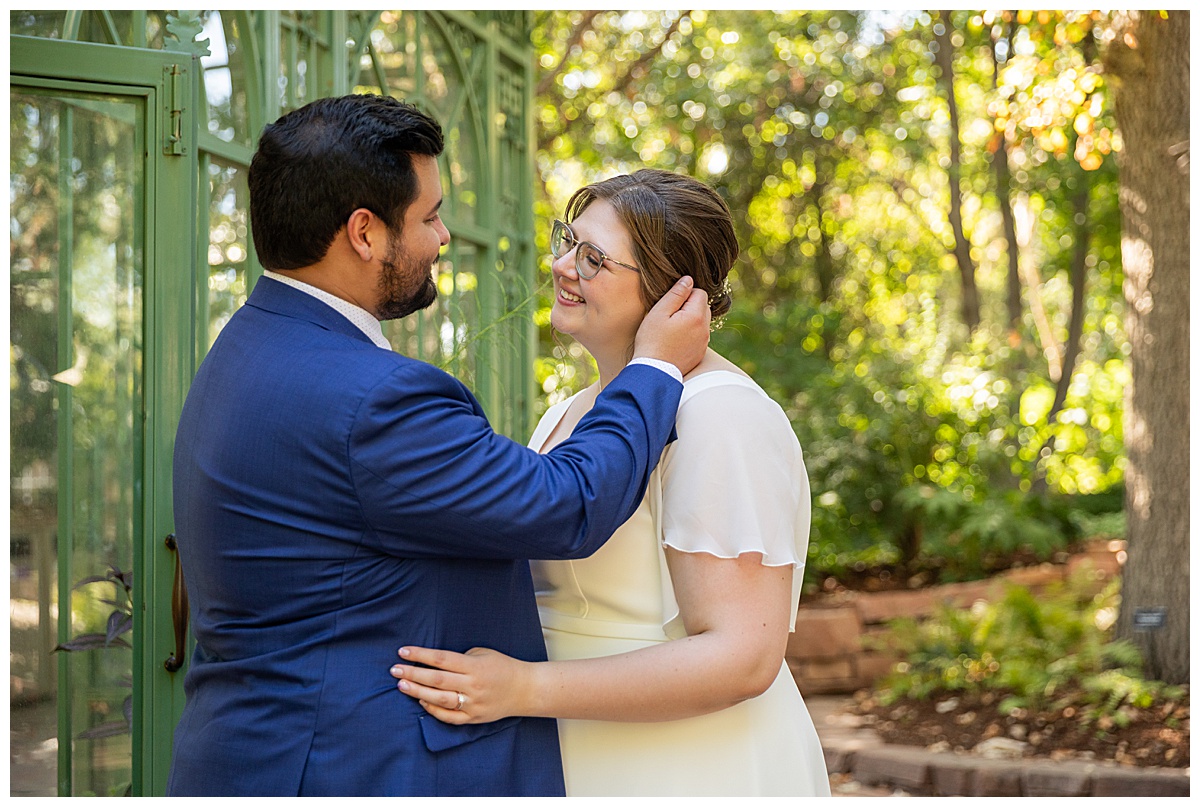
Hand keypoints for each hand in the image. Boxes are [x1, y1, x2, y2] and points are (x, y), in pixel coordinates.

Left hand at [390, 645, 531, 724]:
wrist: (525, 690)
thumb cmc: (502, 667)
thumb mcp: (483, 653)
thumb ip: (460, 659)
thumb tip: (435, 664)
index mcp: (474, 666)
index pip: (441, 659)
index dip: (420, 655)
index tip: (403, 651)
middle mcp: (472, 685)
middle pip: (436, 680)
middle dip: (412, 674)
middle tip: (394, 670)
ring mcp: (472, 703)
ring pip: (439, 699)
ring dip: (417, 692)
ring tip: (401, 685)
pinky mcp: (473, 718)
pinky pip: (448, 716)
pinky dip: (432, 709)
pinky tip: (421, 701)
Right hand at [632, 276, 710, 375]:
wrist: (653, 372)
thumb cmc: (652, 341)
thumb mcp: (659, 312)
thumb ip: (676, 294)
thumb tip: (688, 280)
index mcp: (696, 317)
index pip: (700, 292)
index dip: (684, 294)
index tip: (670, 305)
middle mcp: (705, 330)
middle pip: (703, 307)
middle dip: (689, 307)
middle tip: (670, 316)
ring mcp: (704, 343)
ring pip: (702, 322)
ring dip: (690, 321)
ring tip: (671, 330)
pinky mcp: (700, 354)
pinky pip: (699, 336)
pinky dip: (690, 335)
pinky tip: (675, 341)